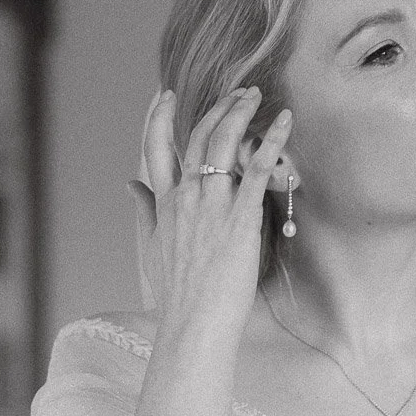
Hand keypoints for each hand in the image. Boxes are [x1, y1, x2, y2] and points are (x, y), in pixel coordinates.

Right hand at [128, 86, 291, 336]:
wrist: (194, 324)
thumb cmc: (177, 295)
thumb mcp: (151, 248)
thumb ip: (144, 211)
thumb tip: (130, 184)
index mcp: (165, 204)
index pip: (155, 148)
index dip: (158, 117)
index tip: (164, 94)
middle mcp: (186, 197)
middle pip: (197, 138)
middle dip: (216, 108)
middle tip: (235, 92)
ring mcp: (212, 205)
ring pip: (224, 143)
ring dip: (240, 113)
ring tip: (255, 95)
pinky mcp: (240, 218)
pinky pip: (258, 168)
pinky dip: (273, 140)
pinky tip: (285, 121)